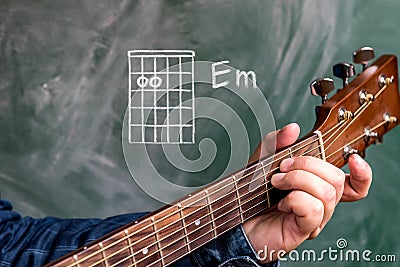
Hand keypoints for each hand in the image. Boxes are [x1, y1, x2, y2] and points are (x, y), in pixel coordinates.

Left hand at [243, 123, 371, 261]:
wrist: (237, 222)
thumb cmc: (253, 195)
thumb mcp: (262, 161)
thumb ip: (276, 143)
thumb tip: (293, 128)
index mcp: (317, 186)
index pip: (354, 185)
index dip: (363, 174)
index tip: (353, 159)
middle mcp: (321, 203)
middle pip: (336, 180)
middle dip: (307, 165)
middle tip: (281, 168)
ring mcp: (315, 219)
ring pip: (326, 192)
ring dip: (297, 180)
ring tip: (276, 183)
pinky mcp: (305, 230)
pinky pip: (312, 208)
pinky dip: (294, 199)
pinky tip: (281, 204)